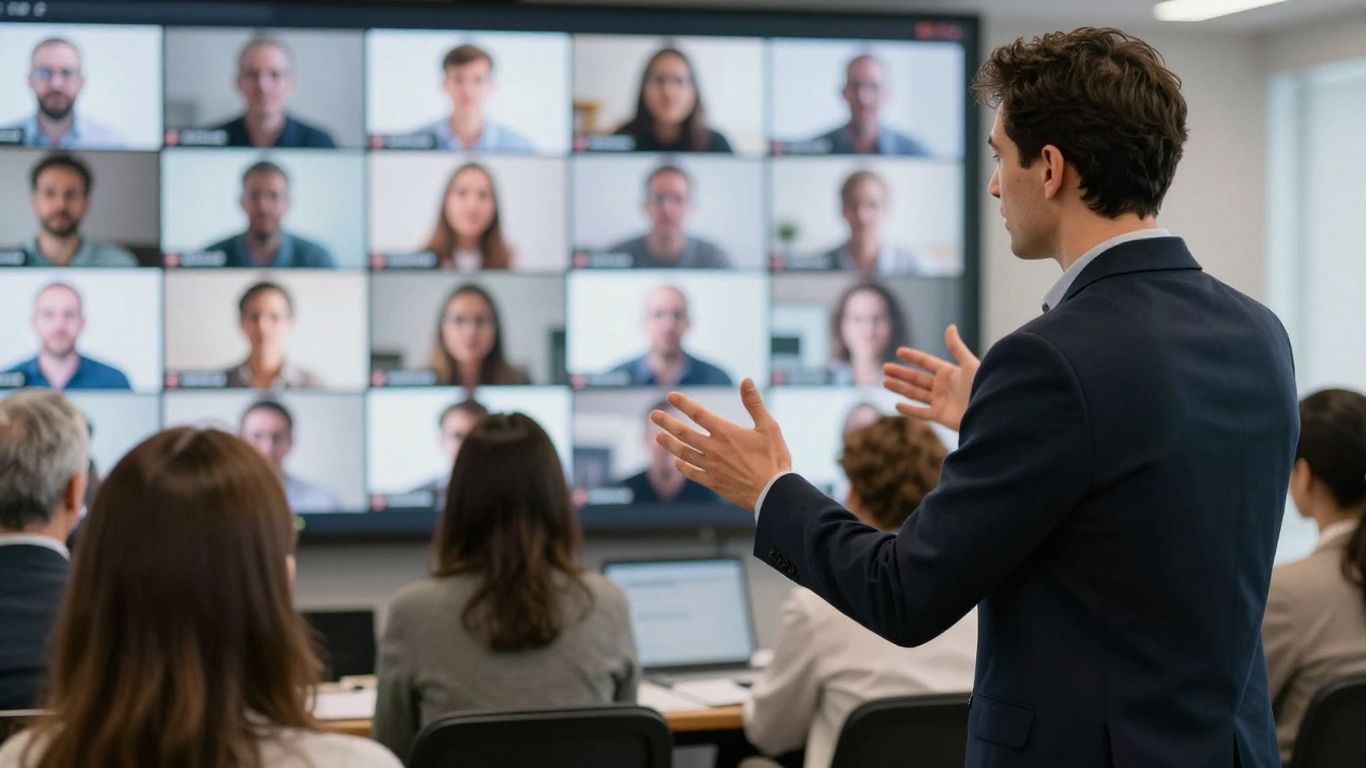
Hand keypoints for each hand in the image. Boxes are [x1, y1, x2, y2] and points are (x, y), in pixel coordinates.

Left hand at [650, 378, 792, 509]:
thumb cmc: (774, 459)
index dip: (683, 403)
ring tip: (657, 437)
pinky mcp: (713, 483)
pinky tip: (677, 463)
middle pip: (684, 433)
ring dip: (669, 444)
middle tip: (653, 415)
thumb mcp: (768, 427)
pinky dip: (682, 467)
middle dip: (667, 423)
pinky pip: (692, 473)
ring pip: (683, 453)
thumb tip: (746, 380)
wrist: (773, 493)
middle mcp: (713, 449)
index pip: (698, 414)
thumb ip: (754, 403)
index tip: (670, 396)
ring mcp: (711, 467)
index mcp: (725, 432)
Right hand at [882, 324, 979, 430]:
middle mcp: (942, 386)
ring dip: (900, 388)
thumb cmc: (983, 386)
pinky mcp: (940, 416)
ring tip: (885, 382)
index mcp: (949, 372)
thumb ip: (956, 347)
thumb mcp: (969, 364)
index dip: (913, 357)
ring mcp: (940, 401)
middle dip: (901, 373)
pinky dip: (909, 410)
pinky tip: (897, 405)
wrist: (990, 410)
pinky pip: (921, 413)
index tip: (899, 351)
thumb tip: (950, 326)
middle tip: (884, 368)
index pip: (926, 362)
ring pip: (915, 394)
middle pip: (917, 378)